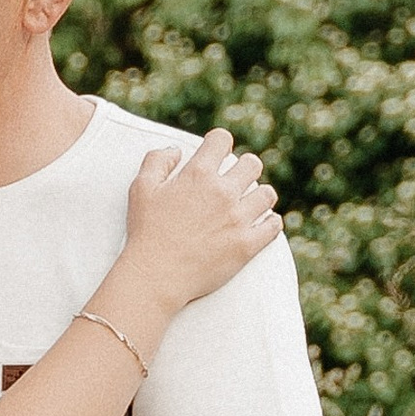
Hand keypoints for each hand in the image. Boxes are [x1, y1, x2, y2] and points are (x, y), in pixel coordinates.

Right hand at [117, 129, 280, 315]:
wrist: (156, 276)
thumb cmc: (146, 233)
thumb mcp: (141, 189)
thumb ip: (157, 161)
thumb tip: (176, 150)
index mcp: (198, 174)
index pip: (222, 140)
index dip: (219, 144)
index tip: (217, 154)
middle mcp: (223, 192)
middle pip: (252, 164)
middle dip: (244, 169)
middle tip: (235, 181)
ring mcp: (238, 219)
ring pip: (267, 194)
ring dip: (259, 196)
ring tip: (249, 204)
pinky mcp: (246, 245)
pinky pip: (273, 226)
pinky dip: (270, 223)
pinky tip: (262, 225)